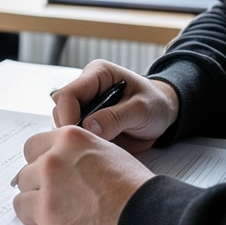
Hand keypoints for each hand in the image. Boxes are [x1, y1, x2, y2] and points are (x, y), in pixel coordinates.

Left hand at [12, 126, 154, 224]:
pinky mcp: (46, 211)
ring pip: (22, 189)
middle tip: (55, 195)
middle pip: (26, 169)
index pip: (34, 145)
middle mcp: (54, 157)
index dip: (41, 162)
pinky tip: (53, 222)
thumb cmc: (132, 186)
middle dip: (37, 183)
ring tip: (58, 210)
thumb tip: (63, 160)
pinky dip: (34, 219)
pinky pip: (22, 211)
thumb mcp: (106, 151)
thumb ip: (78, 152)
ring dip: (35, 201)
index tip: (49, 174)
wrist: (141, 212)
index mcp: (70, 138)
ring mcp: (48, 183)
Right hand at [52, 60, 179, 153]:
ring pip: (64, 125)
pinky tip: (98, 150)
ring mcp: (85, 108)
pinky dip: (83, 146)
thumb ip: (116, 117)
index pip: (68, 93)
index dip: (68, 116)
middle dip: (71, 130)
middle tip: (90, 146)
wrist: (164, 115)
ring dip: (77, 139)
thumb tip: (88, 127)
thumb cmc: (155, 104)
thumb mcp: (142, 109)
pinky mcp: (87, 124)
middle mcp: (86, 89)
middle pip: (61, 110)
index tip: (76, 137)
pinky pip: (75, 137)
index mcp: (97, 74)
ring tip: (100, 147)